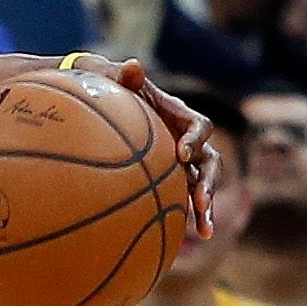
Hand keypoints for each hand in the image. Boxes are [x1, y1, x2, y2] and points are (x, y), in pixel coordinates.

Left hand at [70, 56, 218, 237]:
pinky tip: (183, 240)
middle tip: (201, 202)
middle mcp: (184, 138)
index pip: (199, 125)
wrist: (96, 105)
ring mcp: (178, 161)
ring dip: (206, 206)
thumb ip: (122, 76)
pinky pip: (182, 197)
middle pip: (209, 161)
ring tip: (204, 232)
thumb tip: (133, 66)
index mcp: (177, 114)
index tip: (181, 154)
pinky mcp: (168, 178)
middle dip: (210, 183)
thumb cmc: (103, 87)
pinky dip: (185, 216)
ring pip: (201, 184)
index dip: (195, 139)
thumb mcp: (109, 78)